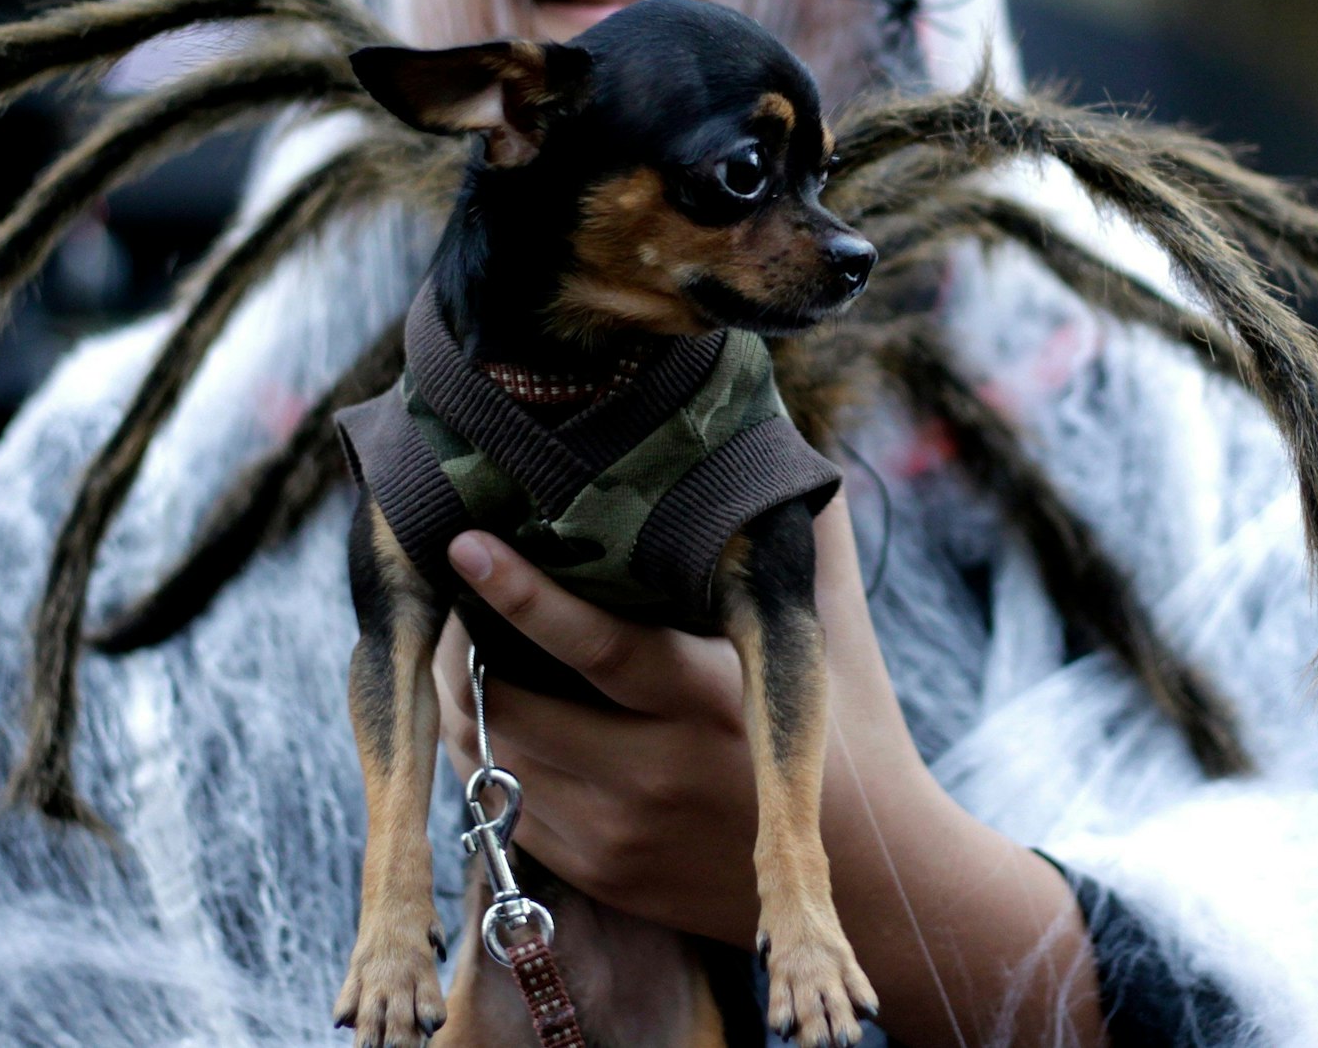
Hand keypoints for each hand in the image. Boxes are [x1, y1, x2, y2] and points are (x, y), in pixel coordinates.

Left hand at [431, 491, 1101, 1045]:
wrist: (870, 883)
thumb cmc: (854, 735)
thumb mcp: (834, 631)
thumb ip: (808, 535)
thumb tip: (777, 434)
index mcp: (714, 701)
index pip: (596, 645)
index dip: (522, 593)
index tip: (465, 543)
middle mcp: (657, 775)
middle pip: (509, 704)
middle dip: (459, 646)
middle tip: (447, 591)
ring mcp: (620, 835)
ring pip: (490, 758)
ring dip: (460, 698)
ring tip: (456, 643)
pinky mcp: (602, 875)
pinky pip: (500, 809)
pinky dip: (483, 755)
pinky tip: (491, 710)